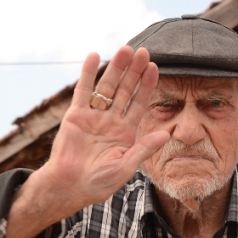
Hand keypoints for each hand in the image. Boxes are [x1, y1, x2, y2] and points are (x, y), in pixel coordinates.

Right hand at [34, 46, 169, 213]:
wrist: (70, 187)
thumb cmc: (99, 182)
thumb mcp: (126, 166)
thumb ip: (144, 148)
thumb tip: (166, 134)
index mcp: (126, 133)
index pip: (139, 104)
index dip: (146, 86)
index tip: (154, 68)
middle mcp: (111, 121)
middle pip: (125, 91)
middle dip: (134, 72)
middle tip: (143, 51)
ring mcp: (94, 116)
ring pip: (107, 87)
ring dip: (116, 68)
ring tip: (125, 49)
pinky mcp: (76, 115)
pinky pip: (83, 91)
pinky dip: (87, 73)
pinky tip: (94, 56)